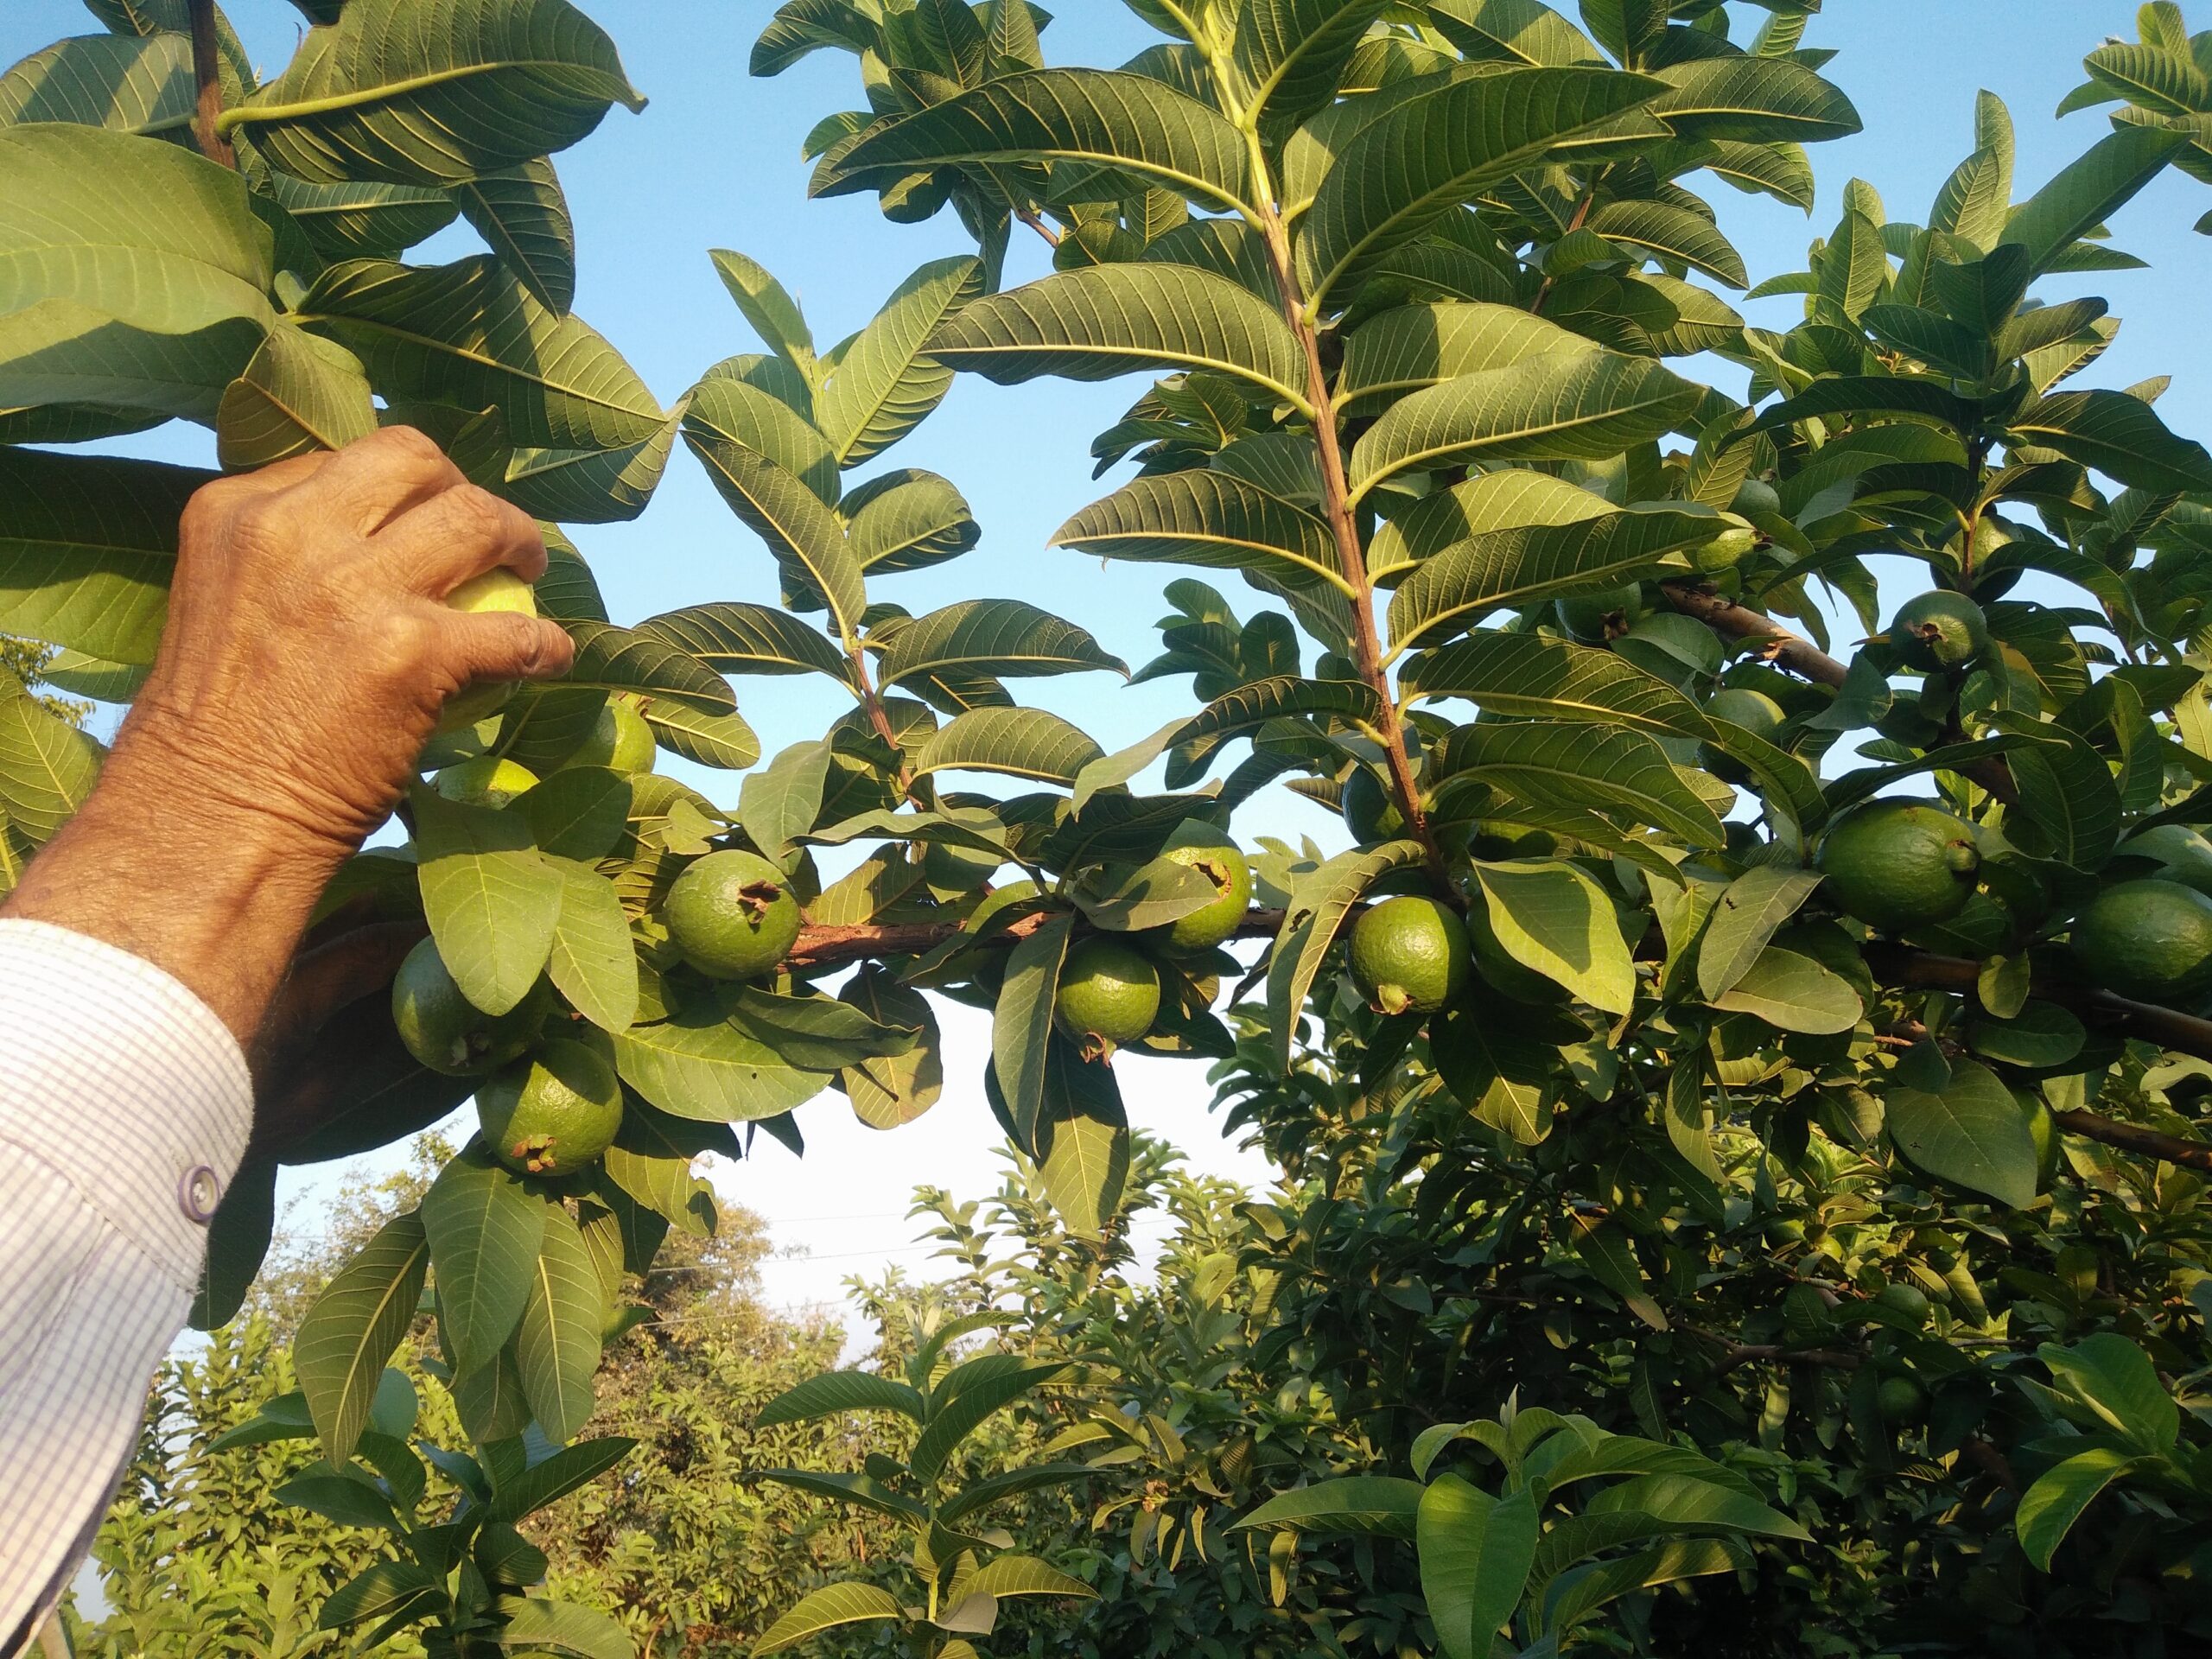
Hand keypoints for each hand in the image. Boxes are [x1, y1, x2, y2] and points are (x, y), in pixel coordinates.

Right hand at [3, 427, 573, 1051]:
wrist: (210, 818)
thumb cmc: (216, 731)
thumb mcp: (227, 602)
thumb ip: (289, 560)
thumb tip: (379, 545)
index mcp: (237, 511)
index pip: (345, 460)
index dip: (400, 489)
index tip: (423, 520)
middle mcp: (293, 531)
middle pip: (415, 460)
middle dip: (464, 487)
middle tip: (491, 534)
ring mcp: (354, 587)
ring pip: (476, 518)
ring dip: (519, 541)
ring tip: (528, 573)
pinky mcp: (410, 651)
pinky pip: (514, 632)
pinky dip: (545, 646)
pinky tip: (550, 658)